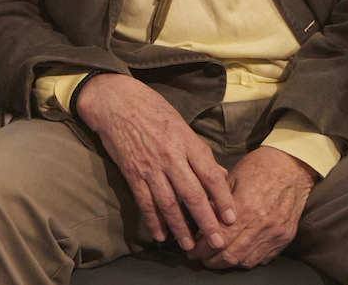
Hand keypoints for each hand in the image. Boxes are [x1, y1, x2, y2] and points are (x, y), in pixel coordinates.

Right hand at [75, 74, 236, 250]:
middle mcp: (170, 156)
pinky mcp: (132, 172)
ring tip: (189, 246)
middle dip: (206, 222)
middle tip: (218, 242)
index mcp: (186, 142)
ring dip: (180, 227)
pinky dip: (152, 220)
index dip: (222, 199)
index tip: (231, 218)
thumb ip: (199, 152)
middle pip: (192, 195)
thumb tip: (219, 174)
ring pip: (168, 203)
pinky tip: (160, 235)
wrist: (116, 101)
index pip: (210, 175)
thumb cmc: (152, 109)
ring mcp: (150, 166)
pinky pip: (144, 201)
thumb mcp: (181, 124)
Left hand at [191, 146, 314, 268]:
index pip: (219, 238)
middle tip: (200, 257)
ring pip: (246, 261)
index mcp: (246, 207)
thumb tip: (201, 221)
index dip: (202, 249)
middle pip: (231, 255)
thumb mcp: (232, 178)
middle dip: (211, 260)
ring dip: (227, 263)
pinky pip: (262, 258)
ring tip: (215, 258)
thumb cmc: (260, 167)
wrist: (291, 166)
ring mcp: (276, 233)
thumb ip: (217, 202)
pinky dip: (246, 259)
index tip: (192, 250)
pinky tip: (236, 253)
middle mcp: (262, 224)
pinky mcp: (285, 237)